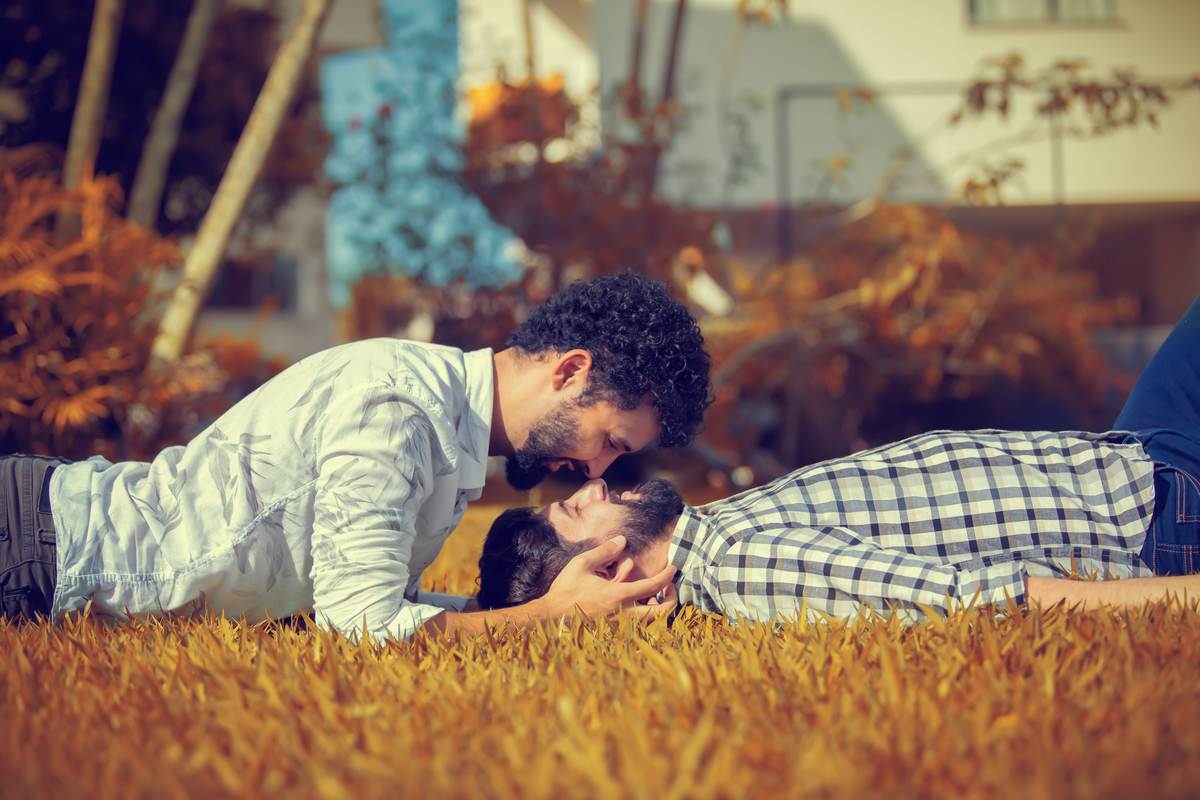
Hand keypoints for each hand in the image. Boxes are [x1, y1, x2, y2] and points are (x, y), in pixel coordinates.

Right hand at [543, 536, 677, 620]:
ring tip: (655, 595)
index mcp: (619, 596)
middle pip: (661, 613)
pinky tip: (638, 604)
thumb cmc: (566, 590)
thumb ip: (604, 551)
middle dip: (672, 599)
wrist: (551, 617)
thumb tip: (622, 540)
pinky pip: (637, 626)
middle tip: (670, 588)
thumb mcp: (582, 564)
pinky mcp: (614, 631)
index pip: (654, 586)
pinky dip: (644, 615)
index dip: (667, 576)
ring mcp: (620, 626)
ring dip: (658, 608)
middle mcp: (624, 614)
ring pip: (651, 622)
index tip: (673, 568)